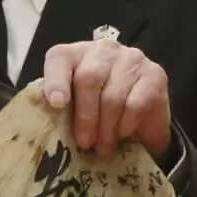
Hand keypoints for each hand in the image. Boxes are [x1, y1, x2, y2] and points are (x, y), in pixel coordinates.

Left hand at [41, 37, 171, 156]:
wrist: (134, 118)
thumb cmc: (92, 112)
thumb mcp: (69, 111)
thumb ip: (57, 112)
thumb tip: (41, 132)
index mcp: (72, 55)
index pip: (59, 59)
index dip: (56, 82)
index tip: (57, 104)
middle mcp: (101, 50)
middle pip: (88, 79)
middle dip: (85, 116)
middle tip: (84, 143)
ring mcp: (130, 59)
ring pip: (113, 95)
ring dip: (106, 127)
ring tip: (103, 146)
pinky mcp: (154, 74)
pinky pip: (136, 103)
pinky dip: (126, 124)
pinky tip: (122, 133)